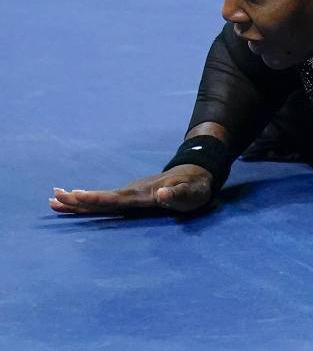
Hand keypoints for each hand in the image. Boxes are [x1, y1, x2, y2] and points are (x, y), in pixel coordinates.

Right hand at [49, 165, 213, 215]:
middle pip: (101, 198)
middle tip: (53, 199)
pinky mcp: (132, 194)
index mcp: (143, 194)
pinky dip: (89, 200)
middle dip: (77, 200)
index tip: (77, 197)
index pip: (116, 198)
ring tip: (54, 199)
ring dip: (78, 200)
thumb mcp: (191, 193)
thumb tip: (161, 194)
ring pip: (101, 198)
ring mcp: (131, 192)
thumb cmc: (196, 187)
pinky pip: (107, 198)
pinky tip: (78, 198)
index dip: (97, 199)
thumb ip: (177, 194)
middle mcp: (133, 192)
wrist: (198, 172)